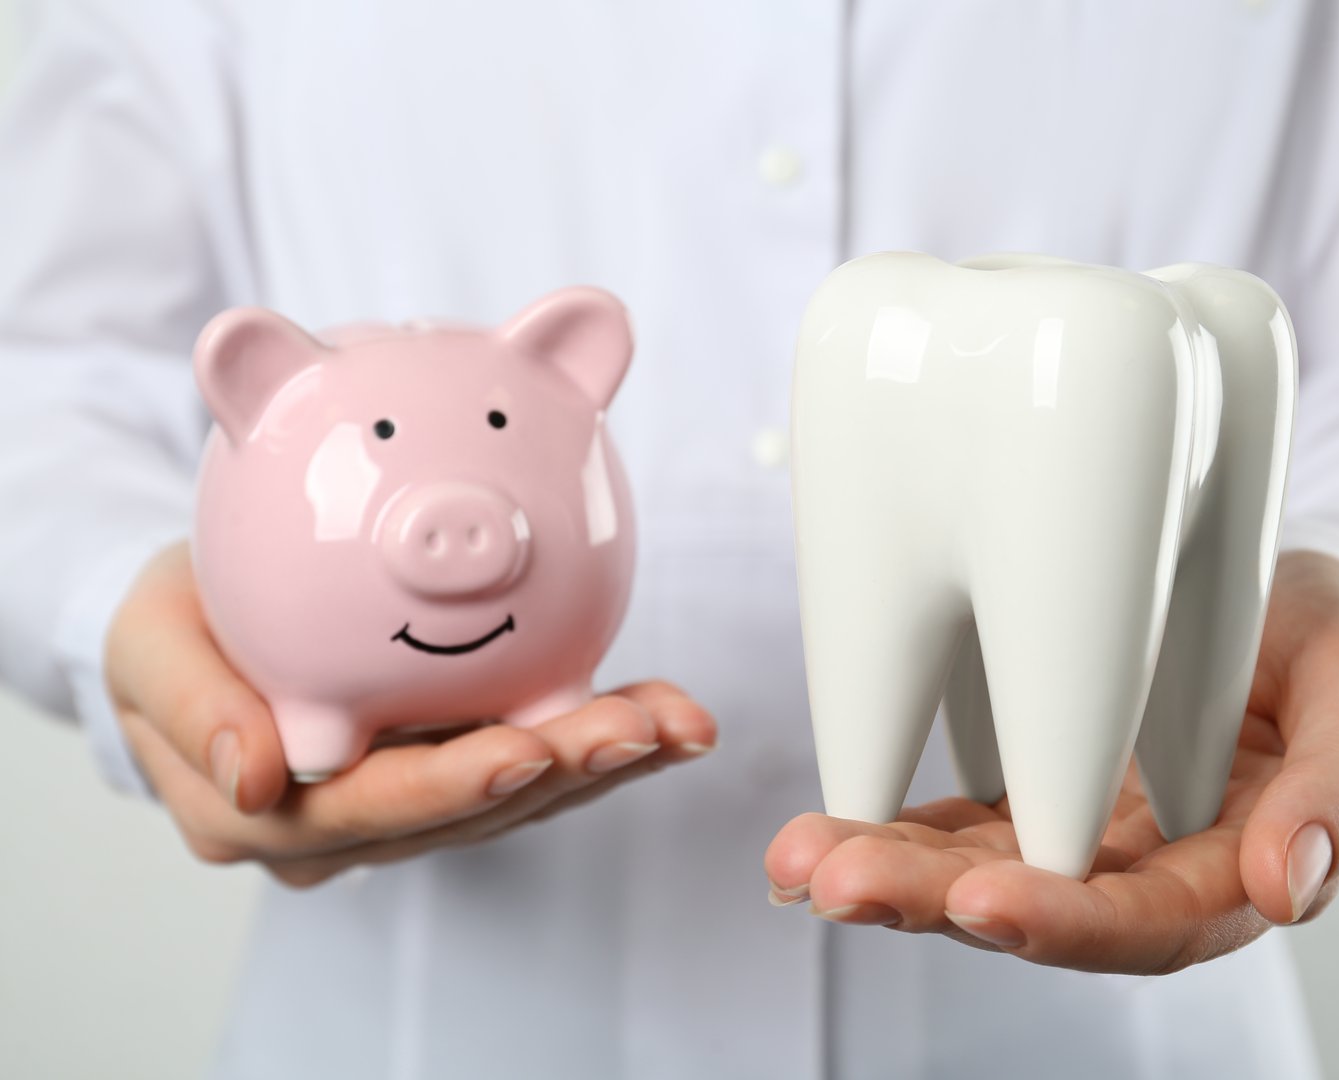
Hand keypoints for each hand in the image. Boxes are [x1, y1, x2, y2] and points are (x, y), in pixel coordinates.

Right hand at [106, 542, 716, 887]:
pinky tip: (667, 712)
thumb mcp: (145, 643)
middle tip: (637, 730)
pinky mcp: (457, 767)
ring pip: (518, 796)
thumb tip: (251, 779)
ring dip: (603, 761)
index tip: (522, 752)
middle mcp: (351, 827)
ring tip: (677, 721)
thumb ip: (187, 707)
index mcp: (266, 816)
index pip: (366, 812)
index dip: (448, 788)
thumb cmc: (174, 625)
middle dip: (560, 773)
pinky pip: (535, 755)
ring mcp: (410, 803)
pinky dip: (601, 734)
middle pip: (464, 812)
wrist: (205, 617)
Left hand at [764, 550, 1338, 973]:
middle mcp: (1142, 870)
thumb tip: (1287, 887)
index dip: (1064, 922)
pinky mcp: (1033, 788)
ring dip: (887, 870)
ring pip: (978, 871)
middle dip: (932, 903)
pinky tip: (819, 831)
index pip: (1144, 924)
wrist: (1288, 611)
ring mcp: (1080, 834)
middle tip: (836, 882)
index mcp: (1229, 870)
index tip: (981, 905)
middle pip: (1036, 908)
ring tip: (799, 857)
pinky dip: (891, 827)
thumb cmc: (1337, 651)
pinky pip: (958, 822)